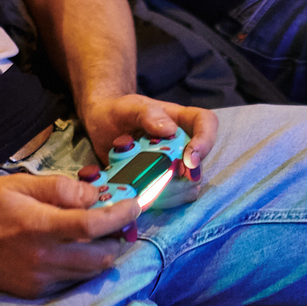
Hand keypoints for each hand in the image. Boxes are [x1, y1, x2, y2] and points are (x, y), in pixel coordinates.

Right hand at [0, 172, 139, 298]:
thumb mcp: (19, 184)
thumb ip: (59, 188)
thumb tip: (92, 194)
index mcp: (40, 227)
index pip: (93, 226)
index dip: (120, 216)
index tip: (134, 205)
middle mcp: (42, 258)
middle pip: (100, 257)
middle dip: (117, 238)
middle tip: (119, 221)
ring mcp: (38, 279)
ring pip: (89, 273)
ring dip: (102, 254)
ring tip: (99, 235)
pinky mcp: (33, 290)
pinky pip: (70, 282)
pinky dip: (81, 267)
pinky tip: (72, 250)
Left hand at [79, 93, 216, 181]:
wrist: (100, 125)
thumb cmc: (119, 111)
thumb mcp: (129, 107)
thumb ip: (148, 114)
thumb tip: (170, 130)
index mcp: (179, 119)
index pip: (206, 123)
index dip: (206, 141)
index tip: (190, 159)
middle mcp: (180, 142)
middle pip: (199, 160)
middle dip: (186, 175)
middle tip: (165, 182)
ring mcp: (170, 163)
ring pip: (185, 181)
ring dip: (169, 188)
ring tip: (144, 186)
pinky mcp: (157, 180)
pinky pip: (167, 194)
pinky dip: (156, 198)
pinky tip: (137, 193)